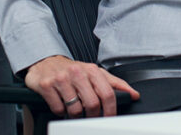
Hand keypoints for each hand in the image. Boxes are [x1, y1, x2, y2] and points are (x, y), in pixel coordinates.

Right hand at [24, 55, 138, 117]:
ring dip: (76, 115)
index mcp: (92, 70)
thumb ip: (115, 83)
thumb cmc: (73, 70)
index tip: (110, 119)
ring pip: (75, 109)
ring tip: (74, 108)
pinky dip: (61, 111)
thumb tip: (133, 94)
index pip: (108, 93)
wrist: (46, 62)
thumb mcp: (95, 73)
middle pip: (92, 104)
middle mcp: (77, 72)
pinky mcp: (47, 86)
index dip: (111, 110)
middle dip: (93, 115)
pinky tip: (62, 103)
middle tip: (90, 116)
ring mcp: (62, 79)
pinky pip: (58, 109)